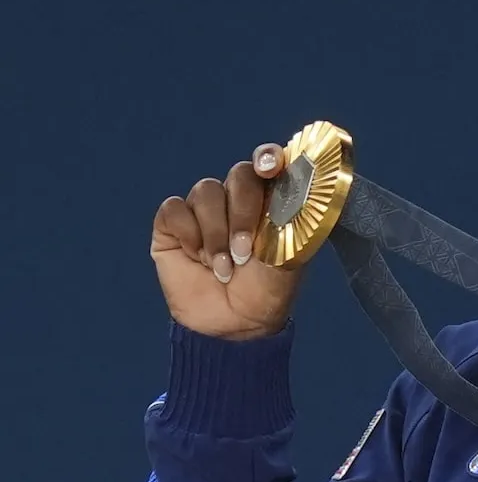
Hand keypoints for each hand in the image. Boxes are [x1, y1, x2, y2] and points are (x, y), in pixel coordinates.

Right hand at [151, 144, 301, 339]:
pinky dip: (188, 234)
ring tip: (224, 267)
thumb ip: (293, 219)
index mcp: (269, 200)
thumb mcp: (290, 255)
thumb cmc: (268, 289)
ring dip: (216, 233)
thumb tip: (300, 188)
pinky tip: (197, 259)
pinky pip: (175, 209)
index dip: (268, 157)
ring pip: (206, 192)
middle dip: (244, 210)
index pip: (268, 163)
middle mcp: (236, 198)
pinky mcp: (172, 224)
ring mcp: (203, 210)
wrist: (234, 324)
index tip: (270, 166)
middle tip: (245, 250)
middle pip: (239, 175)